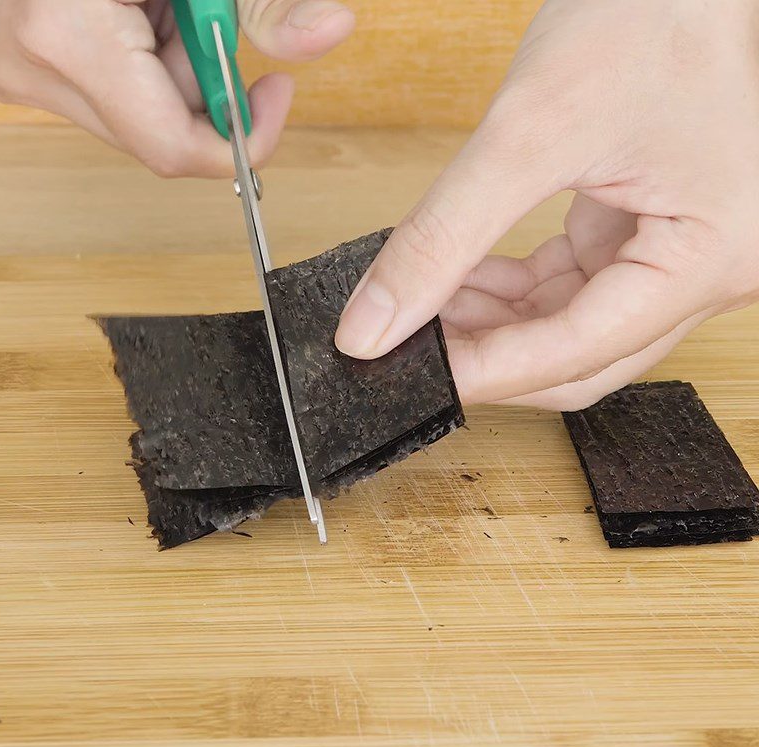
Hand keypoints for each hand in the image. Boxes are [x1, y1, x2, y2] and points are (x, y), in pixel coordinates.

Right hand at [0, 0, 353, 177]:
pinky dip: (145, 64)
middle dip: (205, 86)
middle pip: (162, 134)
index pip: (174, 148)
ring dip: (174, 72)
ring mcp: (21, 72)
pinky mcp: (25, 69)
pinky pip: (114, 96)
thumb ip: (267, 3)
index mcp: (66, 35)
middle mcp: (32, 68)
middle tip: (206, 16)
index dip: (241, 138)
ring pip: (141, 118)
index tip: (274, 92)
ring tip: (159, 4)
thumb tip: (333, 29)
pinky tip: (136, 13)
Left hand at [335, 0, 758, 409]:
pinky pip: (573, 289)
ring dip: (495, 323)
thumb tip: (374, 322)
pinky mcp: (647, 234)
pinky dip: (513, 290)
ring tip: (427, 299)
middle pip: (576, 358)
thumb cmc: (659, 10)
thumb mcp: (534, 128)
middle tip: (414, 343)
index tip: (411, 373)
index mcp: (707, 258)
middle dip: (490, 354)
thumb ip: (445, 234)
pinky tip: (462, 276)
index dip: (485, 372)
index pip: (576, 353)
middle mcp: (704, 272)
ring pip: (569, 328)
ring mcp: (677, 256)